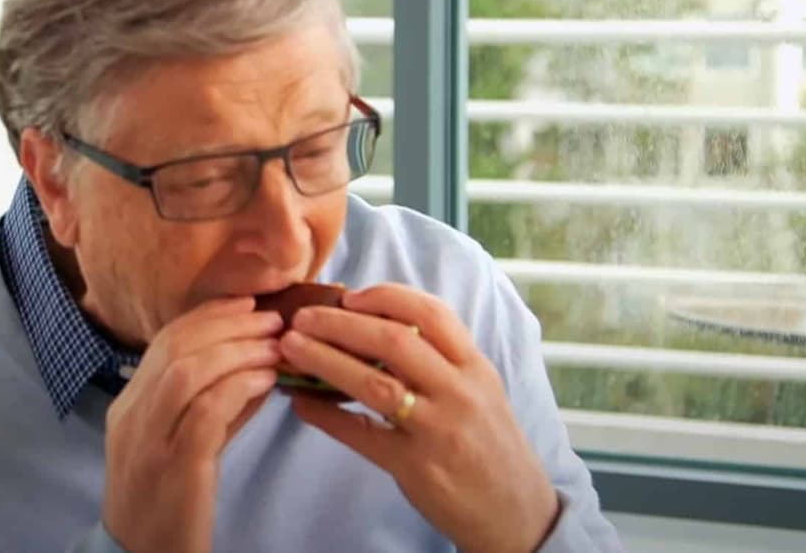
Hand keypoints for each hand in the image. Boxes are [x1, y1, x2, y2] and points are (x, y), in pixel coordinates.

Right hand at [102, 297, 282, 552]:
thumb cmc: (170, 506)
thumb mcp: (189, 447)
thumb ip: (218, 407)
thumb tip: (260, 368)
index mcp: (129, 405)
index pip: (165, 341)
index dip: (208, 315)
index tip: (246, 304)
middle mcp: (132, 416)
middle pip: (176, 347)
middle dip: (227, 324)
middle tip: (270, 319)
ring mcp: (149, 441)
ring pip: (187, 371)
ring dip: (236, 350)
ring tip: (274, 346)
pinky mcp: (174, 467)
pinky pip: (206, 411)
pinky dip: (239, 386)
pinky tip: (267, 380)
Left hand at [278, 284, 559, 552]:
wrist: (516, 511)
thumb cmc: (488, 443)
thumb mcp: (480, 390)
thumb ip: (440, 359)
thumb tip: (372, 324)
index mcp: (474, 366)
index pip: (431, 312)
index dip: (384, 296)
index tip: (348, 294)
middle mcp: (459, 392)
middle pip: (394, 341)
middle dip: (340, 323)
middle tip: (302, 317)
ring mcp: (437, 430)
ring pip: (374, 384)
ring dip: (325, 360)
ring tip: (290, 349)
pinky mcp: (416, 467)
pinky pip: (362, 435)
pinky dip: (326, 416)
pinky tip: (300, 404)